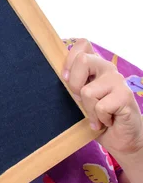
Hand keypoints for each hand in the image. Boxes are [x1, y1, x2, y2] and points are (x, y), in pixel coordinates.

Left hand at [62, 38, 142, 157]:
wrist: (120, 138)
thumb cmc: (97, 117)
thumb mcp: (80, 99)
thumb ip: (73, 84)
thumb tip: (58, 76)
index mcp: (95, 66)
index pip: (82, 44)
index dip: (69, 59)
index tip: (66, 78)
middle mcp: (107, 69)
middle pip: (82, 60)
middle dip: (74, 85)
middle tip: (81, 100)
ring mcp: (118, 81)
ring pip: (87, 91)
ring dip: (88, 110)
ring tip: (97, 116)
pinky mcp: (125, 96)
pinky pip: (100, 107)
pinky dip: (99, 120)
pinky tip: (107, 121)